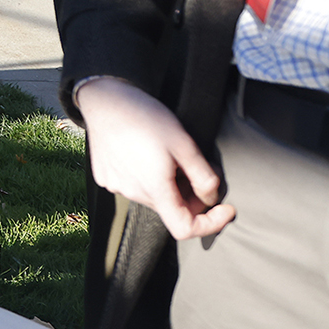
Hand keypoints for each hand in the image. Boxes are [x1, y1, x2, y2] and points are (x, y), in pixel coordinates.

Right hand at [78, 77, 234, 240]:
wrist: (104, 100)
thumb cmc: (145, 117)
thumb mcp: (185, 143)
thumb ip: (204, 176)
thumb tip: (211, 197)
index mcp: (154, 189)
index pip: (185, 229)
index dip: (210, 224)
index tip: (223, 208)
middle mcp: (132, 193)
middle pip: (170, 209)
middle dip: (190, 195)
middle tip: (195, 167)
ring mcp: (116, 186)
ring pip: (152, 196)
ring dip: (167, 185)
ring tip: (166, 155)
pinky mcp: (105, 177)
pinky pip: (133, 185)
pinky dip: (146, 177)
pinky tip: (144, 153)